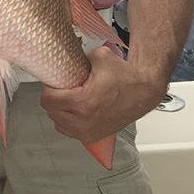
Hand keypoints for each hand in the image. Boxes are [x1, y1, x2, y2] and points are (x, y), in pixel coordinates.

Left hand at [40, 45, 166, 142]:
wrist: (145, 90)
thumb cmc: (126, 76)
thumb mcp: (99, 57)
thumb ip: (78, 57)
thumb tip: (65, 57)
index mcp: (83, 103)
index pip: (48, 99)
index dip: (48, 88)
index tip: (53, 82)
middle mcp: (84, 121)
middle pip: (51, 111)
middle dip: (53, 98)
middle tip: (61, 88)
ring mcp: (89, 131)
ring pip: (57, 122)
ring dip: (58, 110)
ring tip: (67, 98)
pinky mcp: (94, 136)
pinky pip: (68, 131)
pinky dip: (67, 121)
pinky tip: (73, 110)